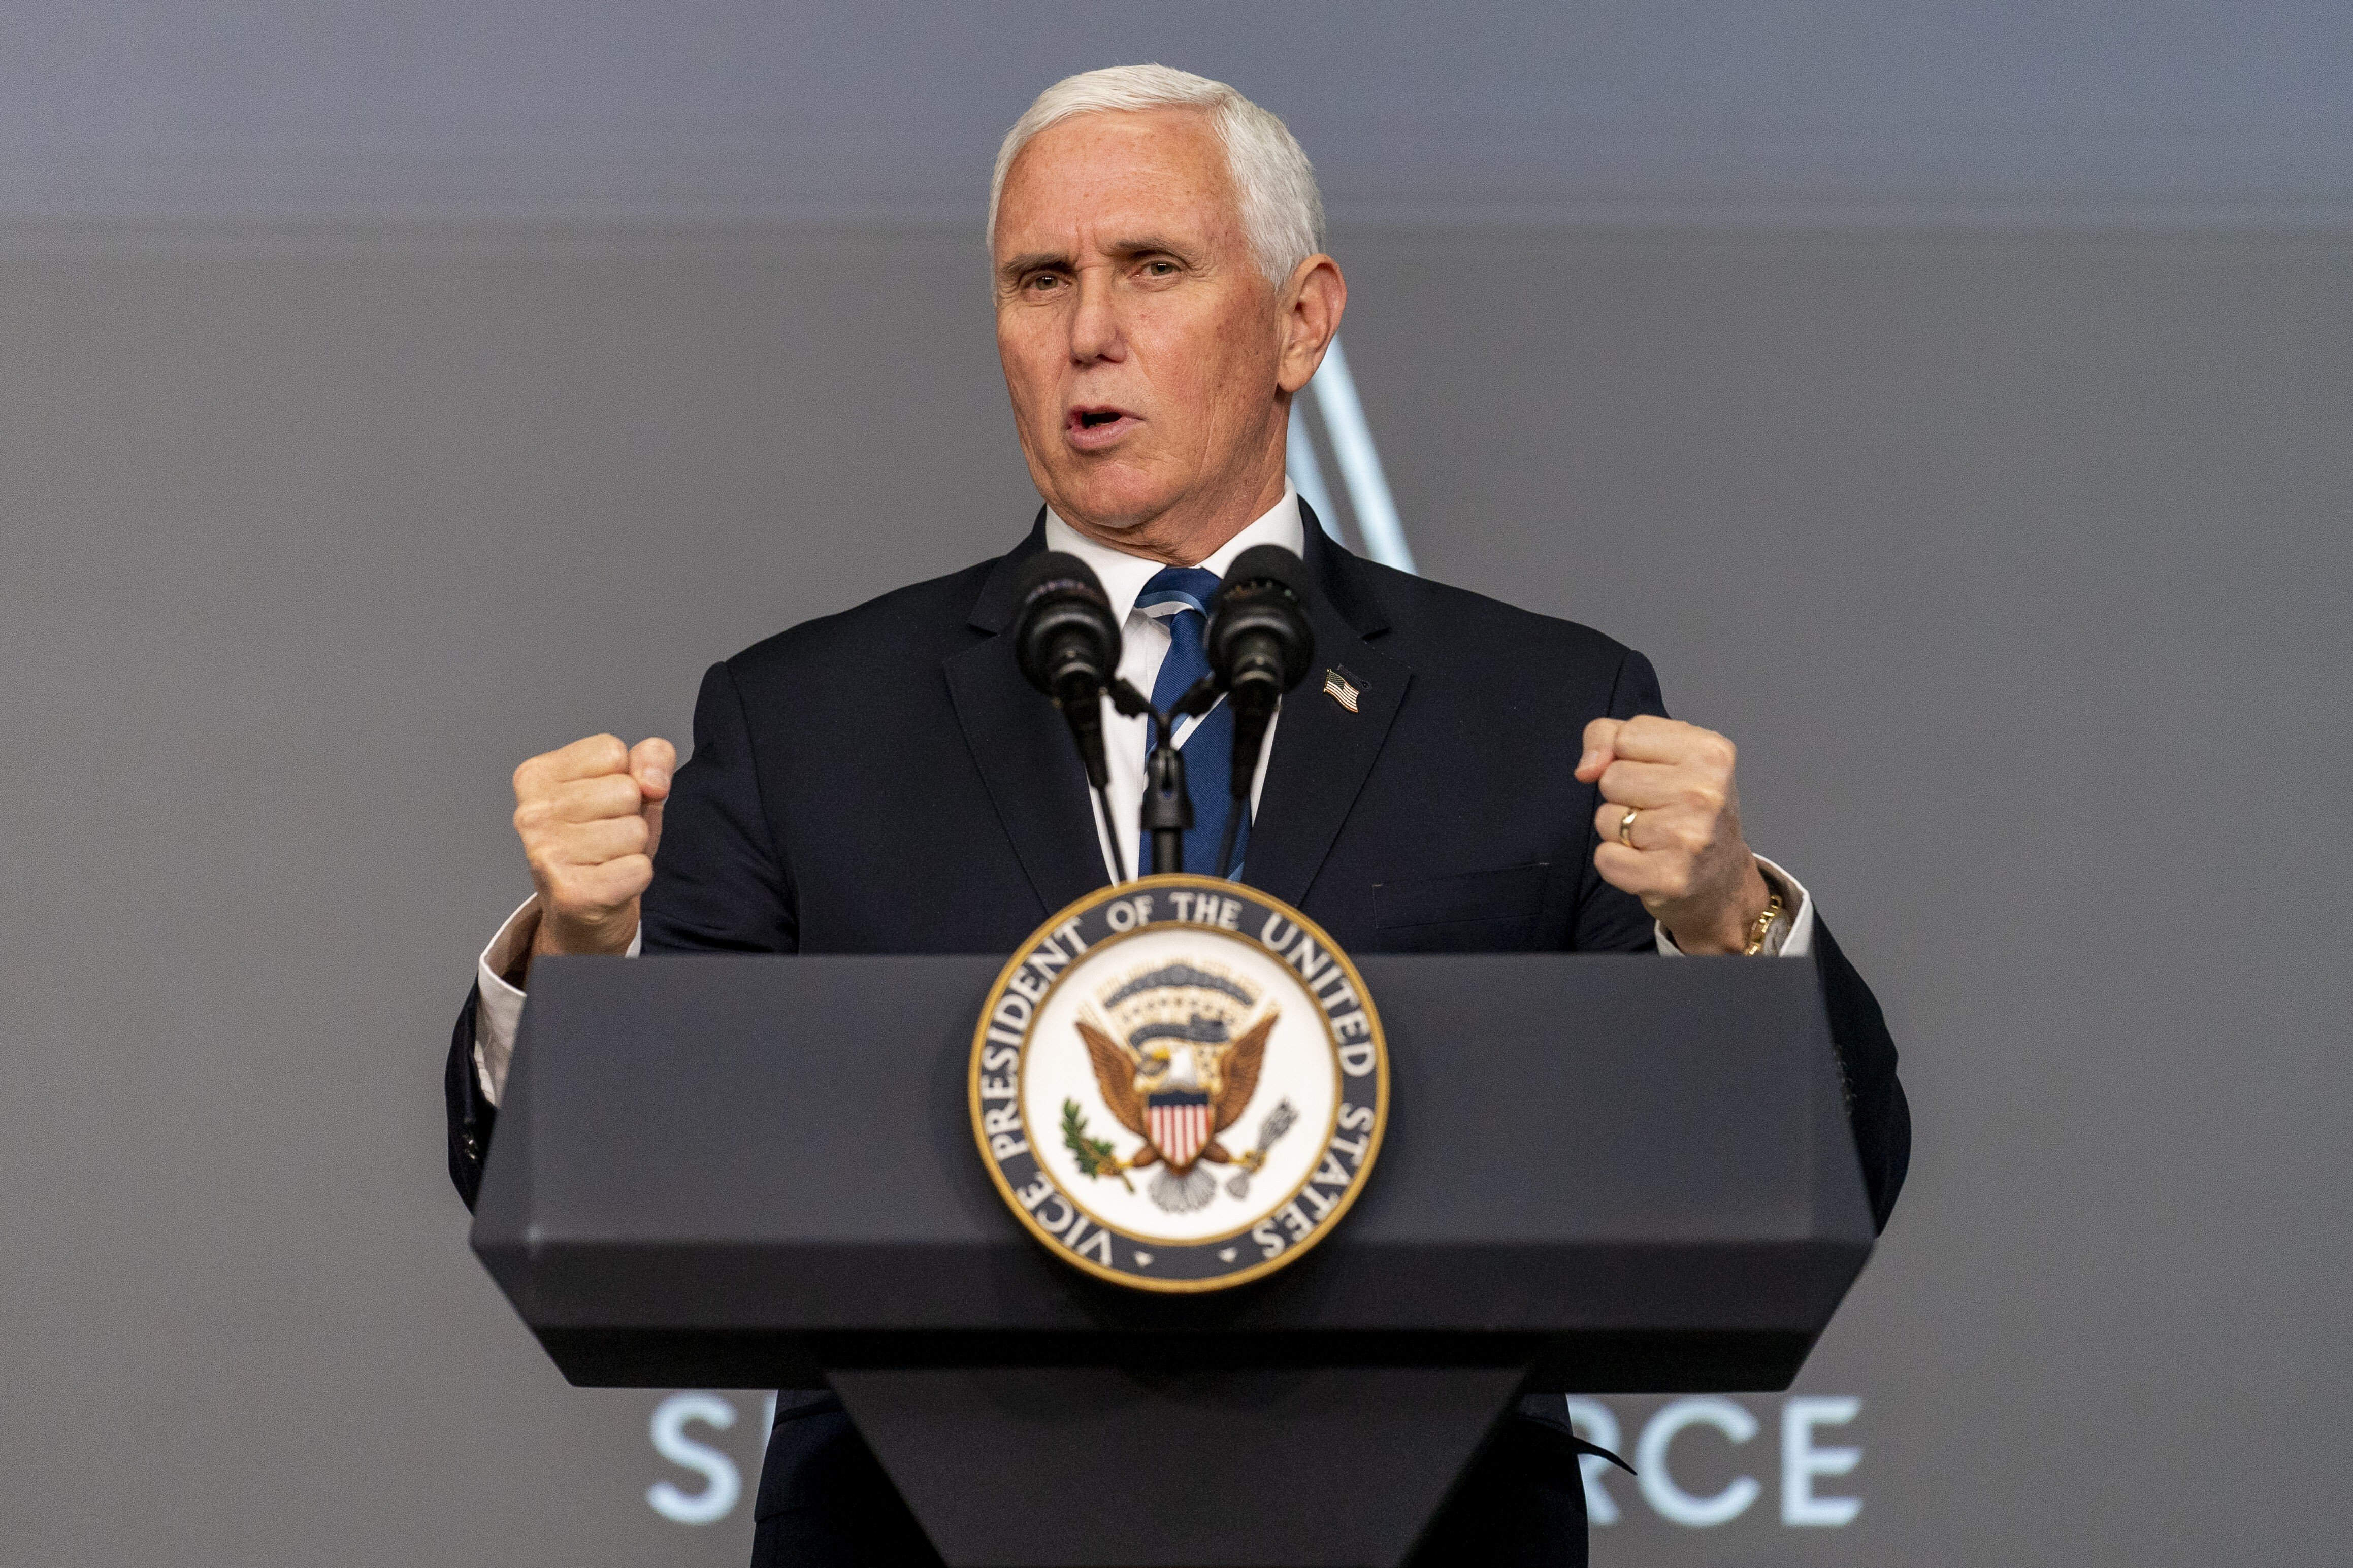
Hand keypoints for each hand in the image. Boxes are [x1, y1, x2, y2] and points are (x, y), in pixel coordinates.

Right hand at [511, 733, 675, 965]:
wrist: (582, 915)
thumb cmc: (603, 844)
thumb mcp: (631, 786)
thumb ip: (651, 757)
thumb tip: (652, 782)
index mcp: (536, 776)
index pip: (612, 751)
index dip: (624, 777)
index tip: (602, 805)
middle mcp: (531, 813)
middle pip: (626, 790)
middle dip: (630, 815)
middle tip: (605, 838)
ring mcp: (546, 854)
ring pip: (634, 830)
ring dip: (633, 849)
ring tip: (606, 860)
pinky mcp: (570, 893)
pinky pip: (639, 868)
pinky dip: (636, 878)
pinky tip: (609, 883)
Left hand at [1576, 715, 1770, 954]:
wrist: (1722, 879)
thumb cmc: (1688, 811)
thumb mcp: (1662, 755)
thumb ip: (1611, 736)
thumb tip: (1586, 768)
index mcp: (1710, 751)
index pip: (1625, 737)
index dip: (1626, 758)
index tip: (1657, 776)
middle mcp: (1706, 792)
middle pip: (1611, 778)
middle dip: (1622, 796)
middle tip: (1657, 812)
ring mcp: (1691, 837)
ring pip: (1605, 818)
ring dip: (1619, 830)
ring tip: (1655, 837)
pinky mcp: (1672, 877)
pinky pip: (1605, 858)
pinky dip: (1615, 863)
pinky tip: (1647, 862)